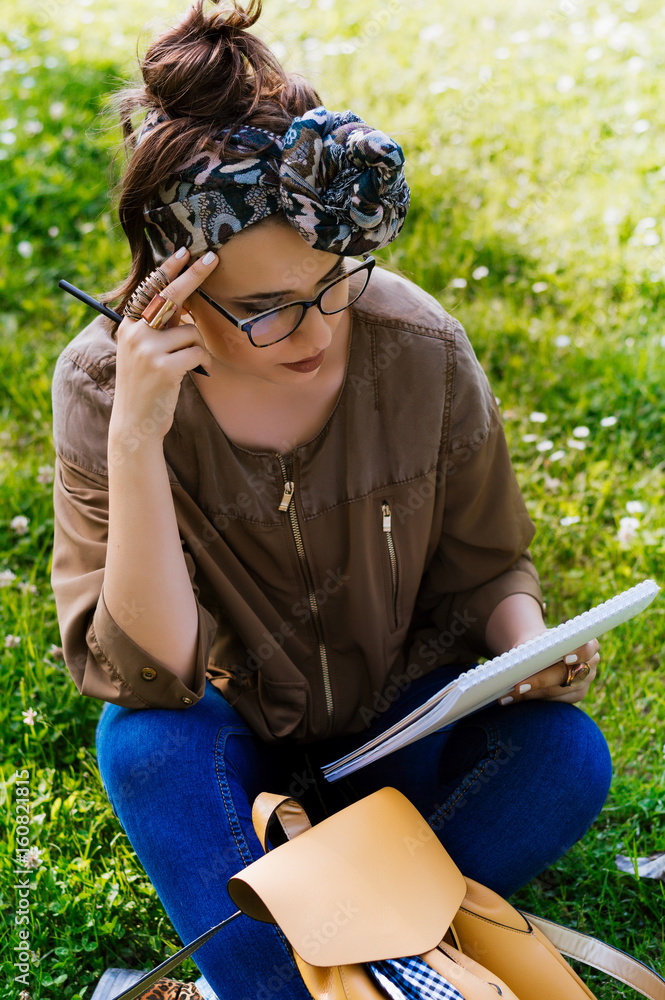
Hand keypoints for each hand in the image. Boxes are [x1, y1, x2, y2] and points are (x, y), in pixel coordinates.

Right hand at [110, 248, 217, 445]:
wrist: (135, 422)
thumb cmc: (147, 385)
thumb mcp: (146, 351)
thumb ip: (159, 328)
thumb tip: (183, 304)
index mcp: (129, 326)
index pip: (151, 290)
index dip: (168, 269)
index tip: (184, 251)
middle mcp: (135, 333)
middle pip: (171, 296)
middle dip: (194, 274)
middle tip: (213, 257)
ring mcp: (148, 350)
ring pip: (192, 332)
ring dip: (199, 348)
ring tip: (190, 365)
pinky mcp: (164, 368)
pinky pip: (198, 352)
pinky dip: (203, 362)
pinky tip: (197, 372)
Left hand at [499, 636, 599, 705]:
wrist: (544, 651)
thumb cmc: (541, 642)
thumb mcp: (539, 639)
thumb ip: (535, 648)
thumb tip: (519, 663)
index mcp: (587, 644)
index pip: (588, 648)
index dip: (579, 653)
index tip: (564, 659)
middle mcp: (590, 664)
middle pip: (566, 674)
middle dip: (540, 681)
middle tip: (518, 686)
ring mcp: (585, 682)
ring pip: (557, 690)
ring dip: (531, 693)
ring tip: (508, 695)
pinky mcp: (576, 695)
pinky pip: (554, 700)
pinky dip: (532, 698)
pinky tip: (514, 698)